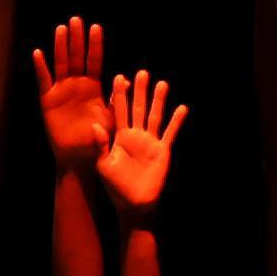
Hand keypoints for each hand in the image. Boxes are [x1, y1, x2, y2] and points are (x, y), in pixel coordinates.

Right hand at [32, 17, 111, 170]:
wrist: (80, 158)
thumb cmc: (99, 138)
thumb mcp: (112, 117)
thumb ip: (118, 98)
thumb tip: (128, 79)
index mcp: (94, 87)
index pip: (94, 60)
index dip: (95, 45)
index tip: (96, 27)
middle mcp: (77, 85)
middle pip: (77, 57)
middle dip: (77, 38)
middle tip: (76, 20)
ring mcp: (62, 91)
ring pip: (61, 64)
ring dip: (60, 47)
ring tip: (61, 29)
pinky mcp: (48, 101)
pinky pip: (44, 82)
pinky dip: (41, 68)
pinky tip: (38, 53)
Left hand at [94, 70, 187, 218]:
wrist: (133, 203)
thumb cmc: (115, 186)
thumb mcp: (103, 165)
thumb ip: (100, 145)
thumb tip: (94, 125)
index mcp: (118, 136)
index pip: (118, 111)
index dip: (118, 96)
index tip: (118, 77)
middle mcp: (135, 135)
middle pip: (138, 108)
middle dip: (139, 91)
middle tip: (141, 72)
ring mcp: (150, 141)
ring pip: (155, 116)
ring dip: (158, 100)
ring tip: (161, 83)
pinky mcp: (162, 150)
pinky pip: (170, 133)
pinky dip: (176, 121)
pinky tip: (182, 108)